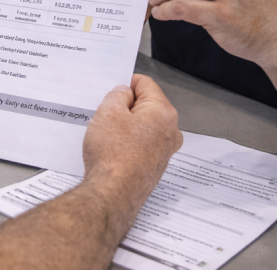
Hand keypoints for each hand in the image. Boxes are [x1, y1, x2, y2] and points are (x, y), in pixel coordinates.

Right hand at [82, 75, 180, 196]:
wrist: (113, 193)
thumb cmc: (113, 154)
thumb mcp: (108, 111)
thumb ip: (118, 94)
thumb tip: (124, 94)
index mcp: (163, 112)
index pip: (145, 84)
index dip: (126, 84)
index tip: (113, 91)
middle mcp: (170, 131)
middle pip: (146, 105)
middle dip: (126, 106)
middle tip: (106, 114)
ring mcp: (164, 150)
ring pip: (143, 126)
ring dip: (125, 125)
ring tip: (107, 134)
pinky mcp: (154, 165)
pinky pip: (140, 144)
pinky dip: (127, 142)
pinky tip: (112, 149)